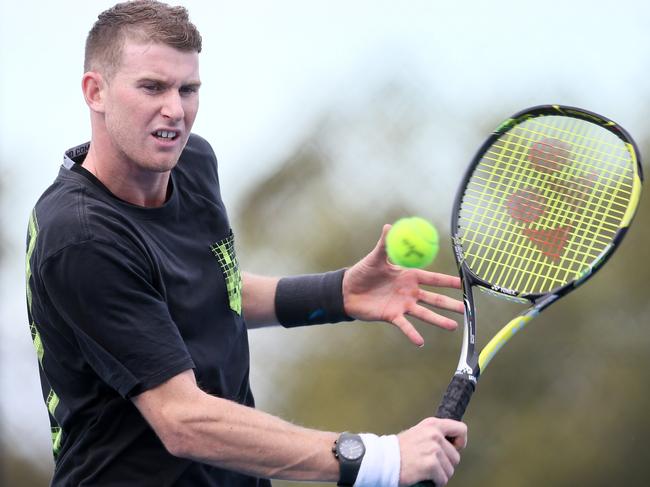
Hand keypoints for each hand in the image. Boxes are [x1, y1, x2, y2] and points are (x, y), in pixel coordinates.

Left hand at [342, 225, 463, 345]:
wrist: (347, 290)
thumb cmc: (363, 272)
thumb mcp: (375, 257)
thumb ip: (385, 243)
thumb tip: (390, 226)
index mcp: (409, 276)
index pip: (433, 279)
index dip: (447, 281)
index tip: (462, 283)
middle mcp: (409, 292)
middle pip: (434, 299)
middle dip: (450, 304)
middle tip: (466, 308)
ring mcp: (402, 305)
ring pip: (424, 314)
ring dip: (438, 320)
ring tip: (454, 327)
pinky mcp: (392, 316)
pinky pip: (405, 326)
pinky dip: (412, 334)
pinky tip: (421, 342)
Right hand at [398, 418, 467, 485]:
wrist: (383, 459)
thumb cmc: (398, 449)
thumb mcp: (418, 432)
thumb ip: (434, 434)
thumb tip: (451, 444)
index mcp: (433, 424)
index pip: (461, 430)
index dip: (460, 442)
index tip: (453, 449)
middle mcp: (435, 434)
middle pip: (456, 456)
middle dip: (446, 464)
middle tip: (431, 464)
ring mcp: (433, 449)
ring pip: (450, 470)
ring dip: (440, 474)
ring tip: (426, 470)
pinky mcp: (431, 464)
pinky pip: (443, 479)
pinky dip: (435, 482)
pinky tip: (424, 476)